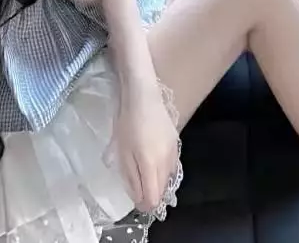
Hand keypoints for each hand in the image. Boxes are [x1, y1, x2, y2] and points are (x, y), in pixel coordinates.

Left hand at [110, 84, 179, 211]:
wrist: (143, 95)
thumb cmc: (127, 122)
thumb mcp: (122, 152)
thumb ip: (131, 178)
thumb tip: (139, 199)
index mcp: (151, 165)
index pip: (153, 198)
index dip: (144, 204)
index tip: (135, 200)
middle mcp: (166, 162)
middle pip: (162, 191)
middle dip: (151, 195)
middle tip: (137, 186)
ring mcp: (174, 152)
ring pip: (169, 179)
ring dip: (158, 183)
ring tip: (144, 174)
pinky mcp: (176, 142)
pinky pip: (172, 167)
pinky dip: (164, 171)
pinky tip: (154, 162)